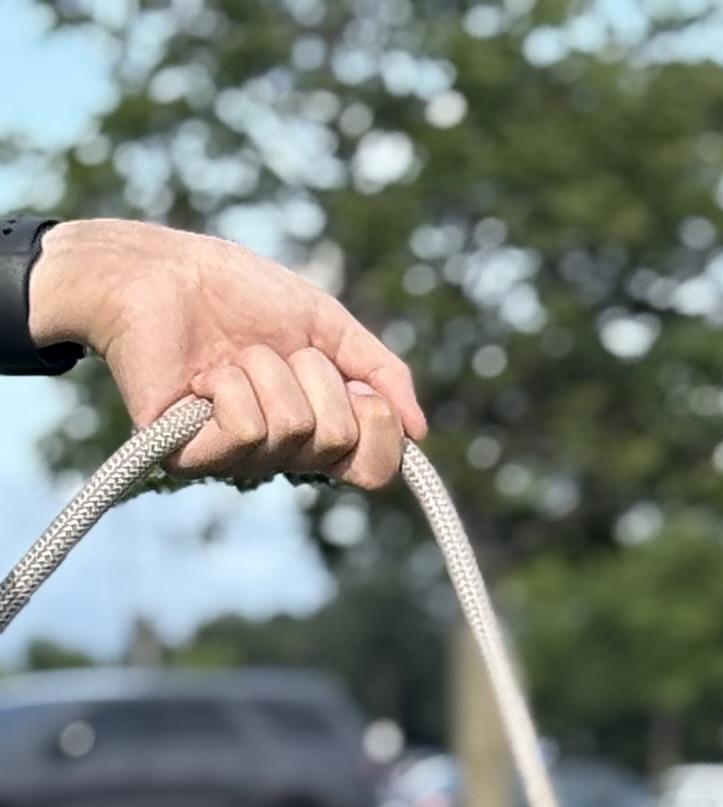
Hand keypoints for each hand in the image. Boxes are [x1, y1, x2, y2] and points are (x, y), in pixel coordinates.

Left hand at [25, 217, 426, 491]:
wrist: (155, 272)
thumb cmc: (234, 292)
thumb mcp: (326, 322)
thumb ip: (379, 370)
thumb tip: (420, 431)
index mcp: (317, 430)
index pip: (374, 470)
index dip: (381, 431)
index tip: (360, 388)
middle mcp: (283, 455)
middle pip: (340, 442)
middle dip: (316, 376)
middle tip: (276, 352)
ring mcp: (237, 460)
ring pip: (294, 430)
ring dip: (267, 370)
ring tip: (231, 355)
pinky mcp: (191, 457)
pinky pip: (246, 431)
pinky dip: (233, 386)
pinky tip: (205, 376)